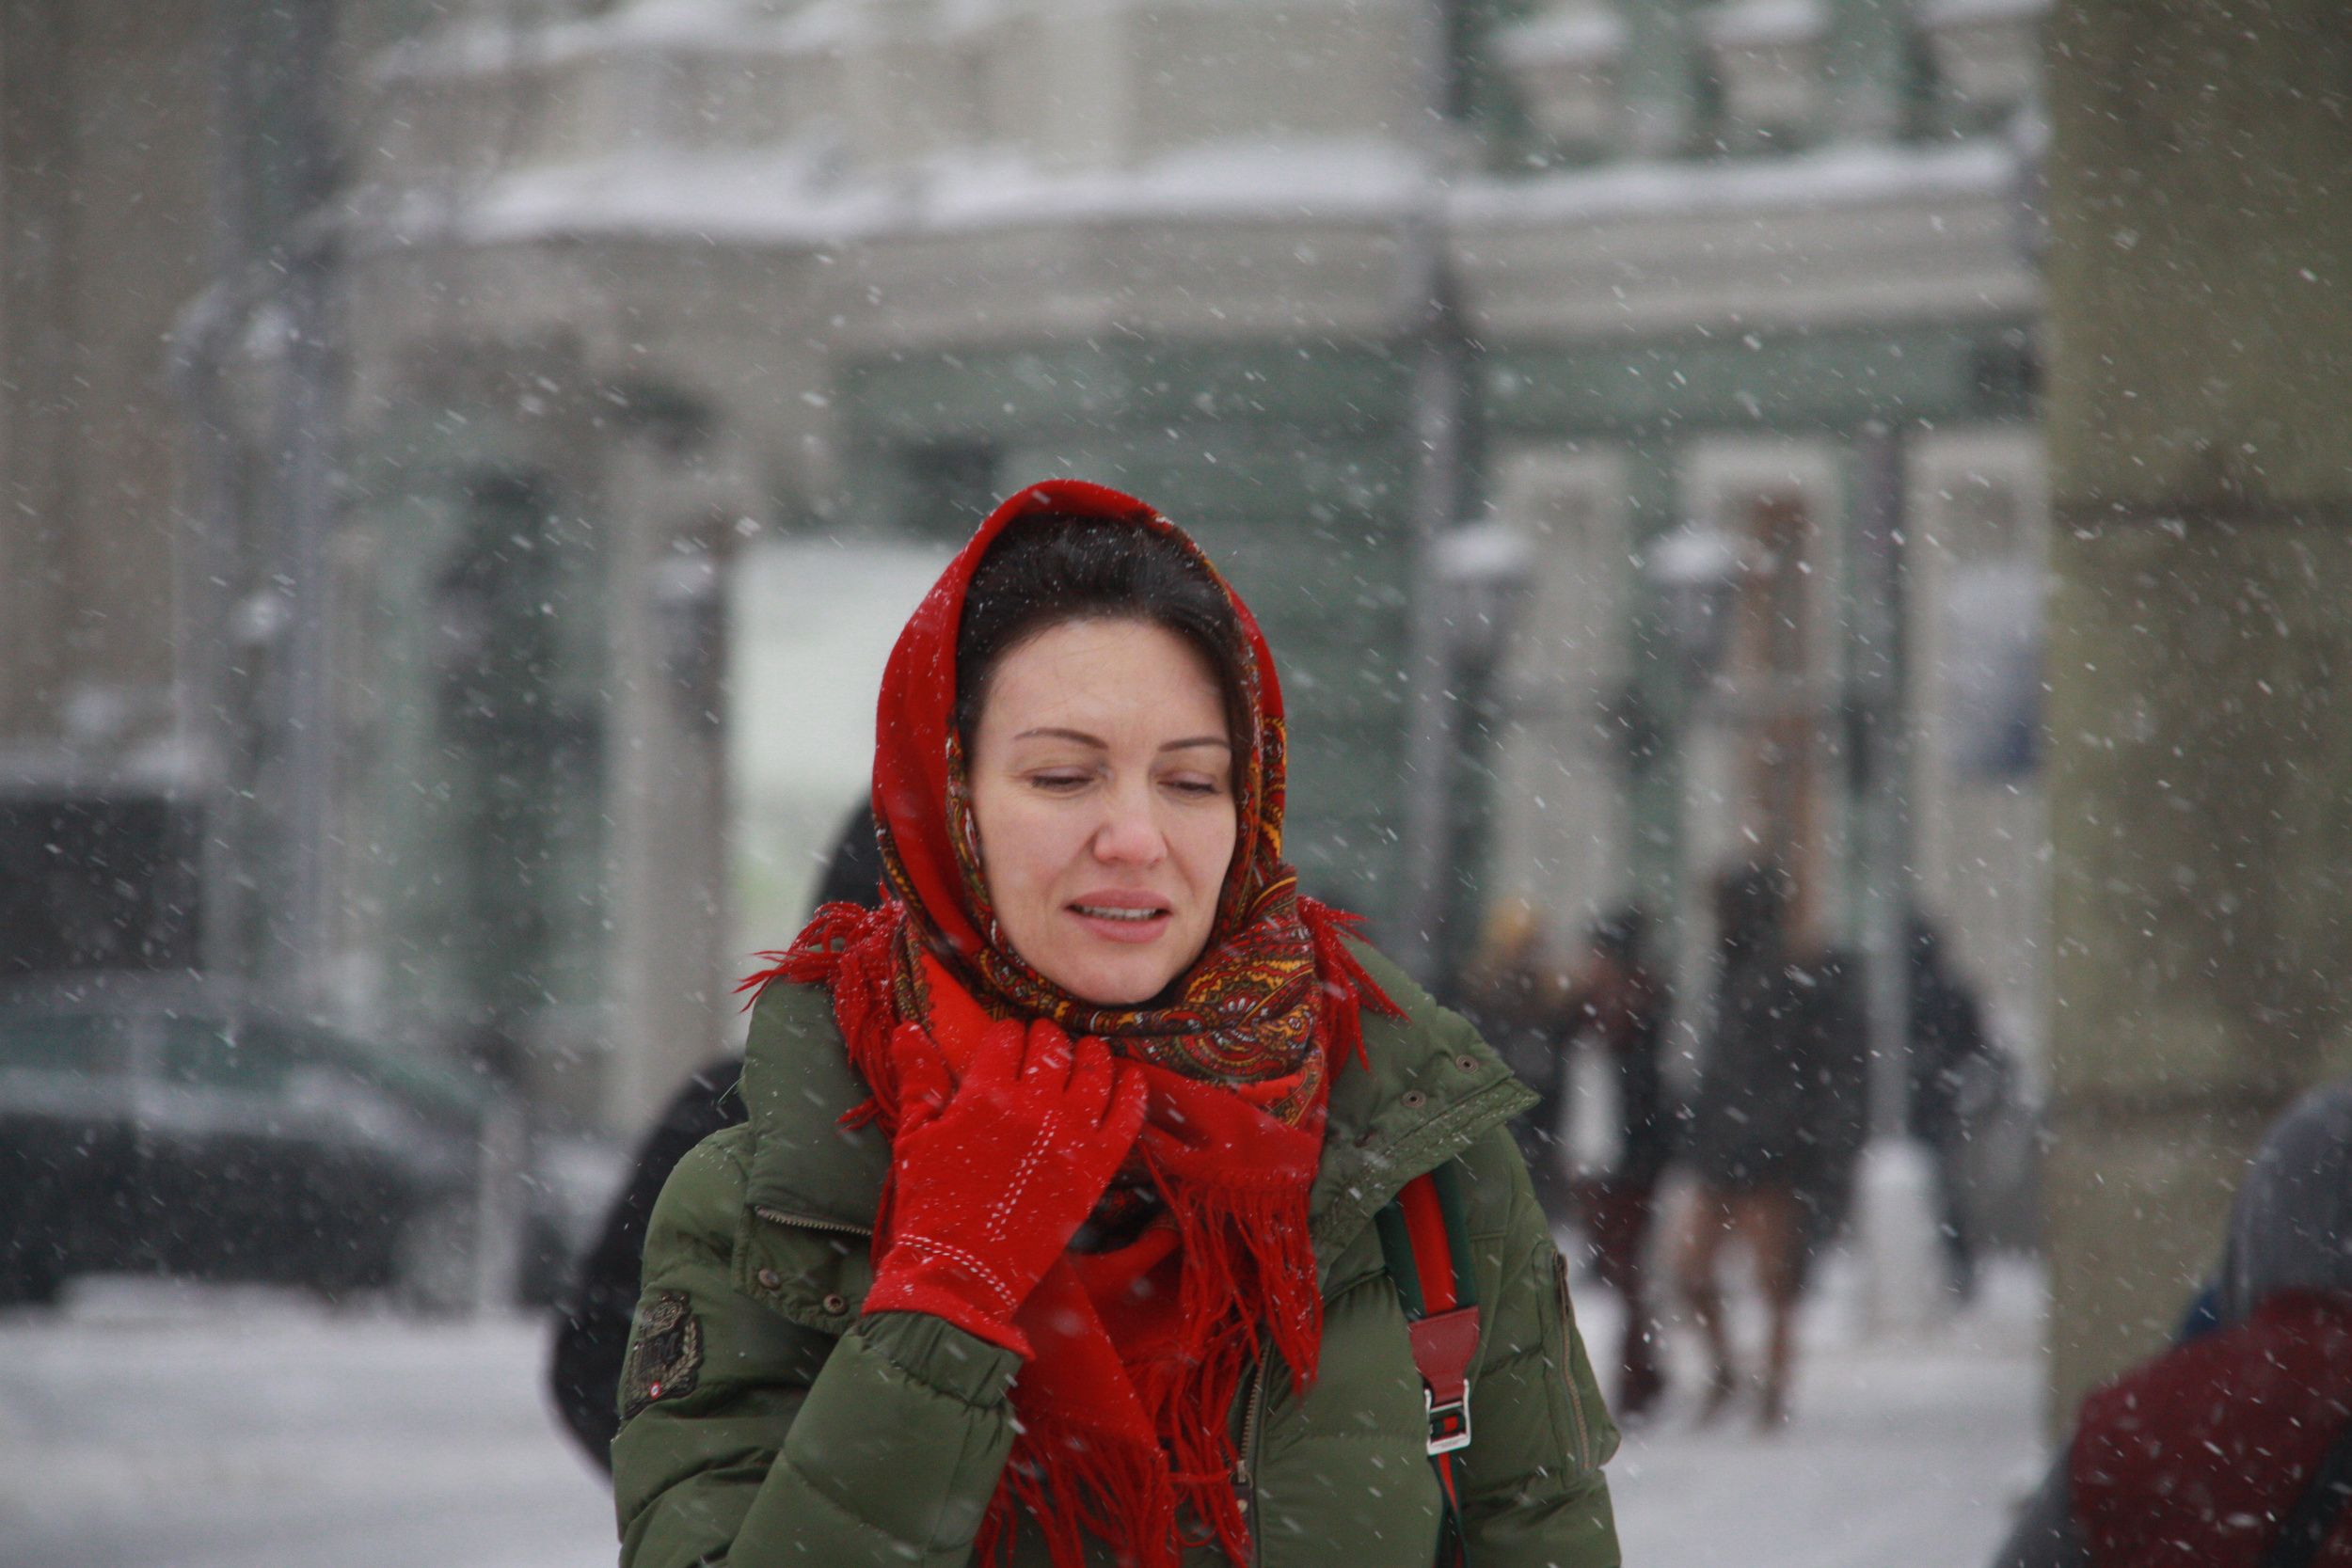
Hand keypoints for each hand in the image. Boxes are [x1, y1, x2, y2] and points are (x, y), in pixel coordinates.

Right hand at [864, 1017, 1146, 1354]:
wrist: (959, 1273)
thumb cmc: (930, 1206)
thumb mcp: (914, 1136)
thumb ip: (918, 1077)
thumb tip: (908, 1027)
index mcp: (985, 1095)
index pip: (1007, 1037)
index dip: (1007, 1033)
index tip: (1008, 1038)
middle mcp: (1034, 1108)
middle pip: (1051, 1047)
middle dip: (1046, 1037)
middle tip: (1045, 1041)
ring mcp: (1070, 1138)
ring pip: (1094, 1072)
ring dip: (1091, 1054)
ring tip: (1088, 1051)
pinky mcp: (1096, 1169)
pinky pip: (1127, 1117)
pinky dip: (1132, 1092)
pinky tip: (1130, 1079)